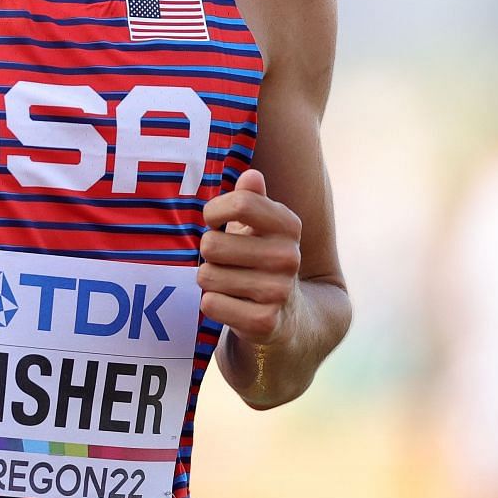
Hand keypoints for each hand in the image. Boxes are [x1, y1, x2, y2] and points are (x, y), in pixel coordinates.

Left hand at [198, 168, 302, 344]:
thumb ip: (252, 199)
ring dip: (209, 280)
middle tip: (223, 261)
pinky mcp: (264, 322)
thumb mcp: (260, 228)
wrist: (290, 319)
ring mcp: (278, 291)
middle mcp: (288, 257)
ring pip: (207, 276)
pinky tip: (231, 305)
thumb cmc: (261, 262)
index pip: (241, 203)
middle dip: (208, 254)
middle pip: (212, 244)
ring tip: (228, 284)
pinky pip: (211, 304)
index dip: (214, 211)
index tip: (212, 221)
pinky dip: (213, 304)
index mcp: (288, 225)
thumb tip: (251, 176)